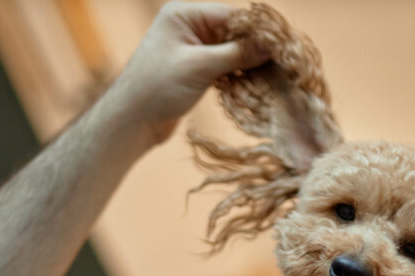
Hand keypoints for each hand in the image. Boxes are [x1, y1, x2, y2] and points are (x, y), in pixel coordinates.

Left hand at [100, 1, 268, 145]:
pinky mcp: (195, 70)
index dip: (258, 32)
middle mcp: (188, 27)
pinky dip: (238, 76)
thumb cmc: (157, 89)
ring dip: (248, 66)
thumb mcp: (200, 67)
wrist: (132, 122)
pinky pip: (224, 67)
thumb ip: (237, 54)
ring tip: (272, 78)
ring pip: (231, 52)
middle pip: (234, 33)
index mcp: (183, 14)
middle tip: (282, 65)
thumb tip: (271, 45)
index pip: (231, 16)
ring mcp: (191, 49)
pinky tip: (254, 86)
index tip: (283, 48)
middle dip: (255, 50)